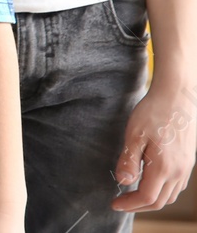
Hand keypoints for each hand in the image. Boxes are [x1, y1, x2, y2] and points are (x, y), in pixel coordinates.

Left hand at [111, 83, 196, 211]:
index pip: (147, 197)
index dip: (129, 204)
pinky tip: (151, 183)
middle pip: (159, 201)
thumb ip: (129, 161)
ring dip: (152, 200)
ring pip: (170, 195)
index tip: (114, 203)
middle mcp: (178, 172)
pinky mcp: (188, 161)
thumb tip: (123, 182)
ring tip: (133, 195)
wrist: (176, 97)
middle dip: (139, 206)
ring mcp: (186, 167)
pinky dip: (163, 191)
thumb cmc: (153, 113)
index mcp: (164, 168)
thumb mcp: (134, 135)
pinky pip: (177, 185)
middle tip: (121, 202)